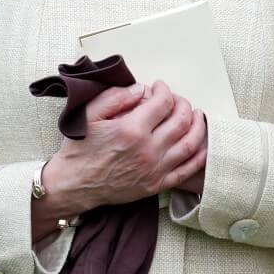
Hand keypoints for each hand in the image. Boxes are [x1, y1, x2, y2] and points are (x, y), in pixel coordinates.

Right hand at [39, 82, 206, 218]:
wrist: (73, 186)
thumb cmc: (80, 150)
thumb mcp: (89, 115)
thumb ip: (115, 97)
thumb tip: (140, 89)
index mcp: (132, 130)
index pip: (163, 102)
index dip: (165, 90)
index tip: (160, 87)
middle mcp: (147, 150)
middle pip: (181, 120)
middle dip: (183, 104)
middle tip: (177, 100)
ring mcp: (155, 169)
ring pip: (190, 143)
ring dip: (198, 125)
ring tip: (196, 115)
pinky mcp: (157, 185)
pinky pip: (188, 169)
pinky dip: (200, 155)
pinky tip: (200, 143)